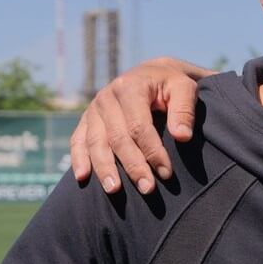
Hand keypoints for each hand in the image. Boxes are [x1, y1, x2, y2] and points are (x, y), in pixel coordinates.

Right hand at [69, 58, 205, 194]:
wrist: (152, 73)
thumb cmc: (171, 84)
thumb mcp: (184, 88)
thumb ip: (184, 110)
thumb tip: (182, 137)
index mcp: (130, 87)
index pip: (139, 126)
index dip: (152, 151)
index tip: (166, 173)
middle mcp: (107, 97)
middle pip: (117, 138)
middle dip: (132, 166)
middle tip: (147, 189)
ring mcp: (94, 109)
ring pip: (96, 142)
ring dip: (104, 168)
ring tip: (114, 190)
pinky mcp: (87, 119)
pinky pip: (78, 140)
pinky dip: (79, 159)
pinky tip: (82, 177)